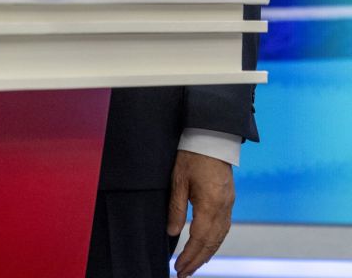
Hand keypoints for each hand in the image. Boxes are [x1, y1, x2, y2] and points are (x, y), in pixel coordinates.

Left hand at [167, 149, 234, 277]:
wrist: (212, 137)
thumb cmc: (192, 155)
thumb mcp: (178, 180)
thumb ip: (176, 208)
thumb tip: (172, 233)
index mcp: (210, 204)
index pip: (199, 239)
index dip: (189, 256)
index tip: (178, 268)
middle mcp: (223, 208)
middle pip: (212, 243)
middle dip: (197, 260)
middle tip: (184, 274)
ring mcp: (229, 204)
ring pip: (220, 237)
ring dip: (207, 254)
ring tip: (194, 265)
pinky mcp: (229, 200)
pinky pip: (224, 228)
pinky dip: (215, 242)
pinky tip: (207, 247)